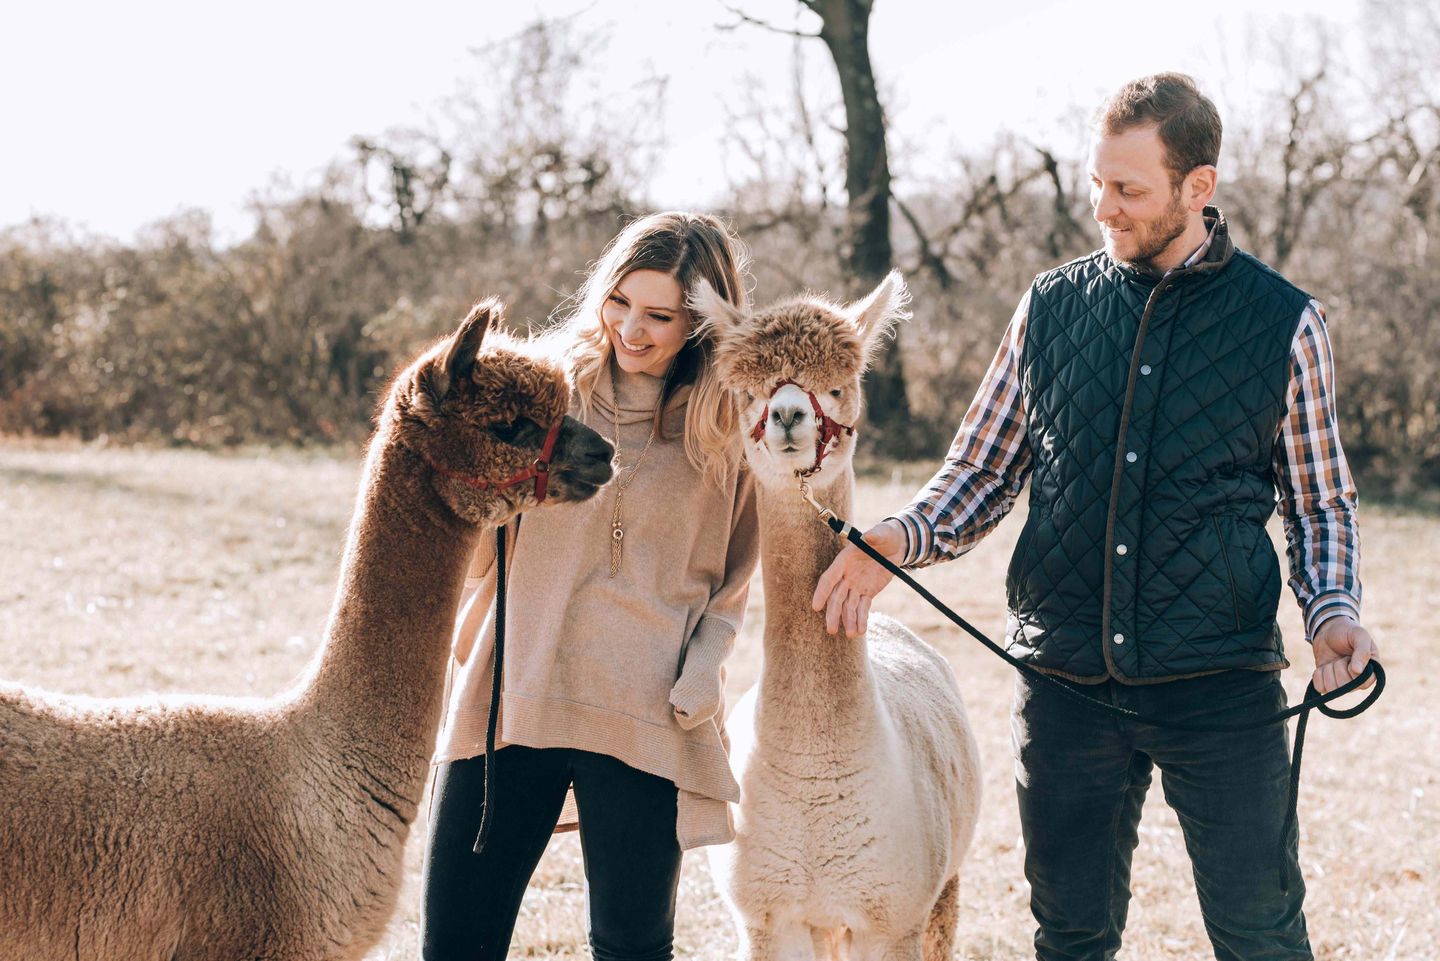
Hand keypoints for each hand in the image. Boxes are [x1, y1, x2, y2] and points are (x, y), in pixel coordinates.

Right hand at [811, 520, 905, 636]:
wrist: (897, 544)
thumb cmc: (886, 535)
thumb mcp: (882, 533)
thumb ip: (876, 535)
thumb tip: (871, 536)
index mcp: (845, 560)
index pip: (830, 578)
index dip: (822, 592)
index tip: (816, 607)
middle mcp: (847, 575)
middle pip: (836, 597)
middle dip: (833, 613)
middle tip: (831, 630)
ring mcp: (857, 585)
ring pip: (849, 606)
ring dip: (848, 620)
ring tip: (852, 635)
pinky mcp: (868, 592)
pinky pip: (863, 608)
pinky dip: (861, 619)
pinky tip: (861, 631)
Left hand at [1311, 616, 1379, 693]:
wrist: (1328, 630)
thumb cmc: (1347, 632)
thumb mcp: (1359, 635)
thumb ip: (1362, 651)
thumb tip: (1358, 671)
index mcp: (1371, 672)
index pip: (1363, 684)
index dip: (1352, 671)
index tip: (1349, 658)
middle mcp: (1358, 681)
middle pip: (1345, 687)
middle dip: (1338, 667)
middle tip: (1342, 657)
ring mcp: (1342, 683)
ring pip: (1332, 689)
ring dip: (1328, 671)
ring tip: (1333, 661)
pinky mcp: (1327, 683)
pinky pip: (1320, 688)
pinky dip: (1318, 675)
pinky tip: (1323, 666)